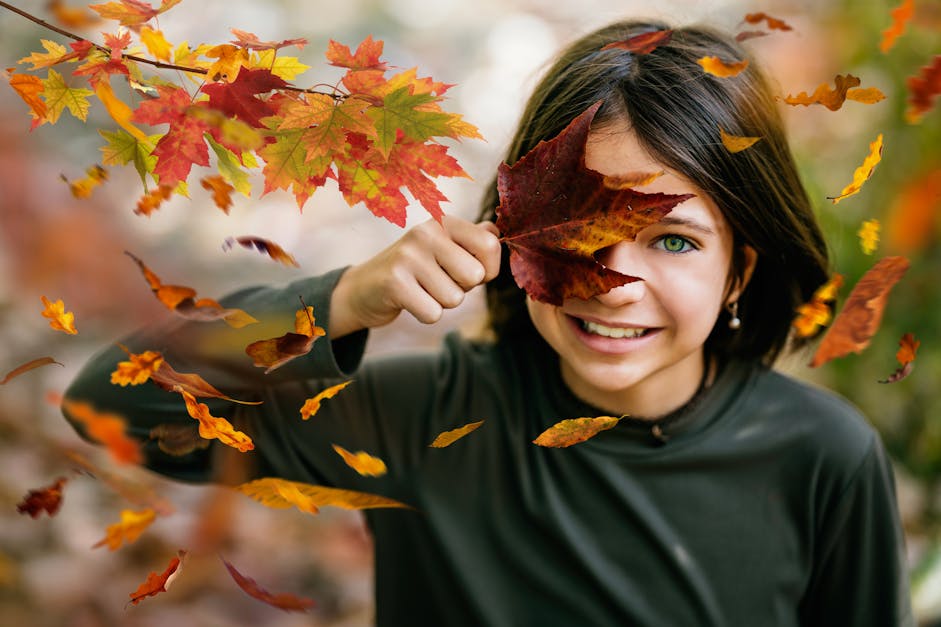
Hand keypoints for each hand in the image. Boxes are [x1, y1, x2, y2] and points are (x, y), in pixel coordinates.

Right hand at [329, 216, 501, 337]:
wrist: (365, 288)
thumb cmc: (416, 271)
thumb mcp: (444, 249)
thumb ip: (473, 241)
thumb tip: (497, 232)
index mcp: (443, 222)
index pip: (490, 244)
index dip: (488, 269)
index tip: (467, 271)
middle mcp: (426, 232)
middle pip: (475, 275)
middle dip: (462, 288)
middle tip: (438, 281)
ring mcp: (408, 256)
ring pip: (455, 298)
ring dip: (441, 302)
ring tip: (421, 289)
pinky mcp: (395, 282)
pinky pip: (433, 313)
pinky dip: (425, 314)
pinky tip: (410, 301)